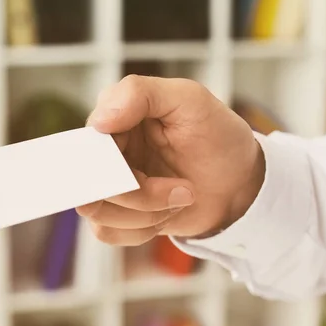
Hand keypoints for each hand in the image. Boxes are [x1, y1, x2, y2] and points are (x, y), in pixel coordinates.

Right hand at [76, 75, 264, 245]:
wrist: (240, 184)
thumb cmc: (217, 137)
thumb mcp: (189, 99)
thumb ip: (139, 93)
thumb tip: (98, 122)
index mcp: (113, 118)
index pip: (85, 144)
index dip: (109, 164)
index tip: (141, 172)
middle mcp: (105, 151)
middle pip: (88, 183)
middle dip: (138, 194)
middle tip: (183, 190)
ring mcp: (108, 185)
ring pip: (96, 211)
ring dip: (145, 213)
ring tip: (182, 198)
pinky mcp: (117, 214)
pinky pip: (106, 232)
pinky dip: (141, 230)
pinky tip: (167, 214)